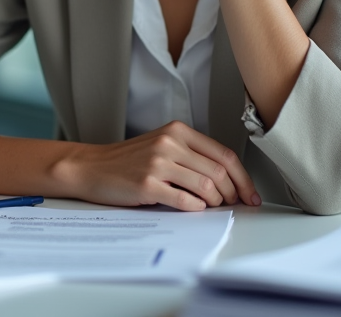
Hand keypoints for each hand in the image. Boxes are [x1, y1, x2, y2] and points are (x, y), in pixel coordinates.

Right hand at [57, 121, 260, 210]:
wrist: (91, 167)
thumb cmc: (127, 161)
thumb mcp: (161, 146)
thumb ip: (190, 156)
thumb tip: (227, 181)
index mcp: (177, 131)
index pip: (224, 154)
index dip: (242, 177)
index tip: (249, 192)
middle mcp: (169, 143)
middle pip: (219, 171)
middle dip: (233, 193)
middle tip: (234, 204)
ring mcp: (158, 163)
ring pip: (206, 186)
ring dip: (216, 202)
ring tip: (211, 206)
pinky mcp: (147, 184)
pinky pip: (184, 200)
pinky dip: (196, 208)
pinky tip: (194, 208)